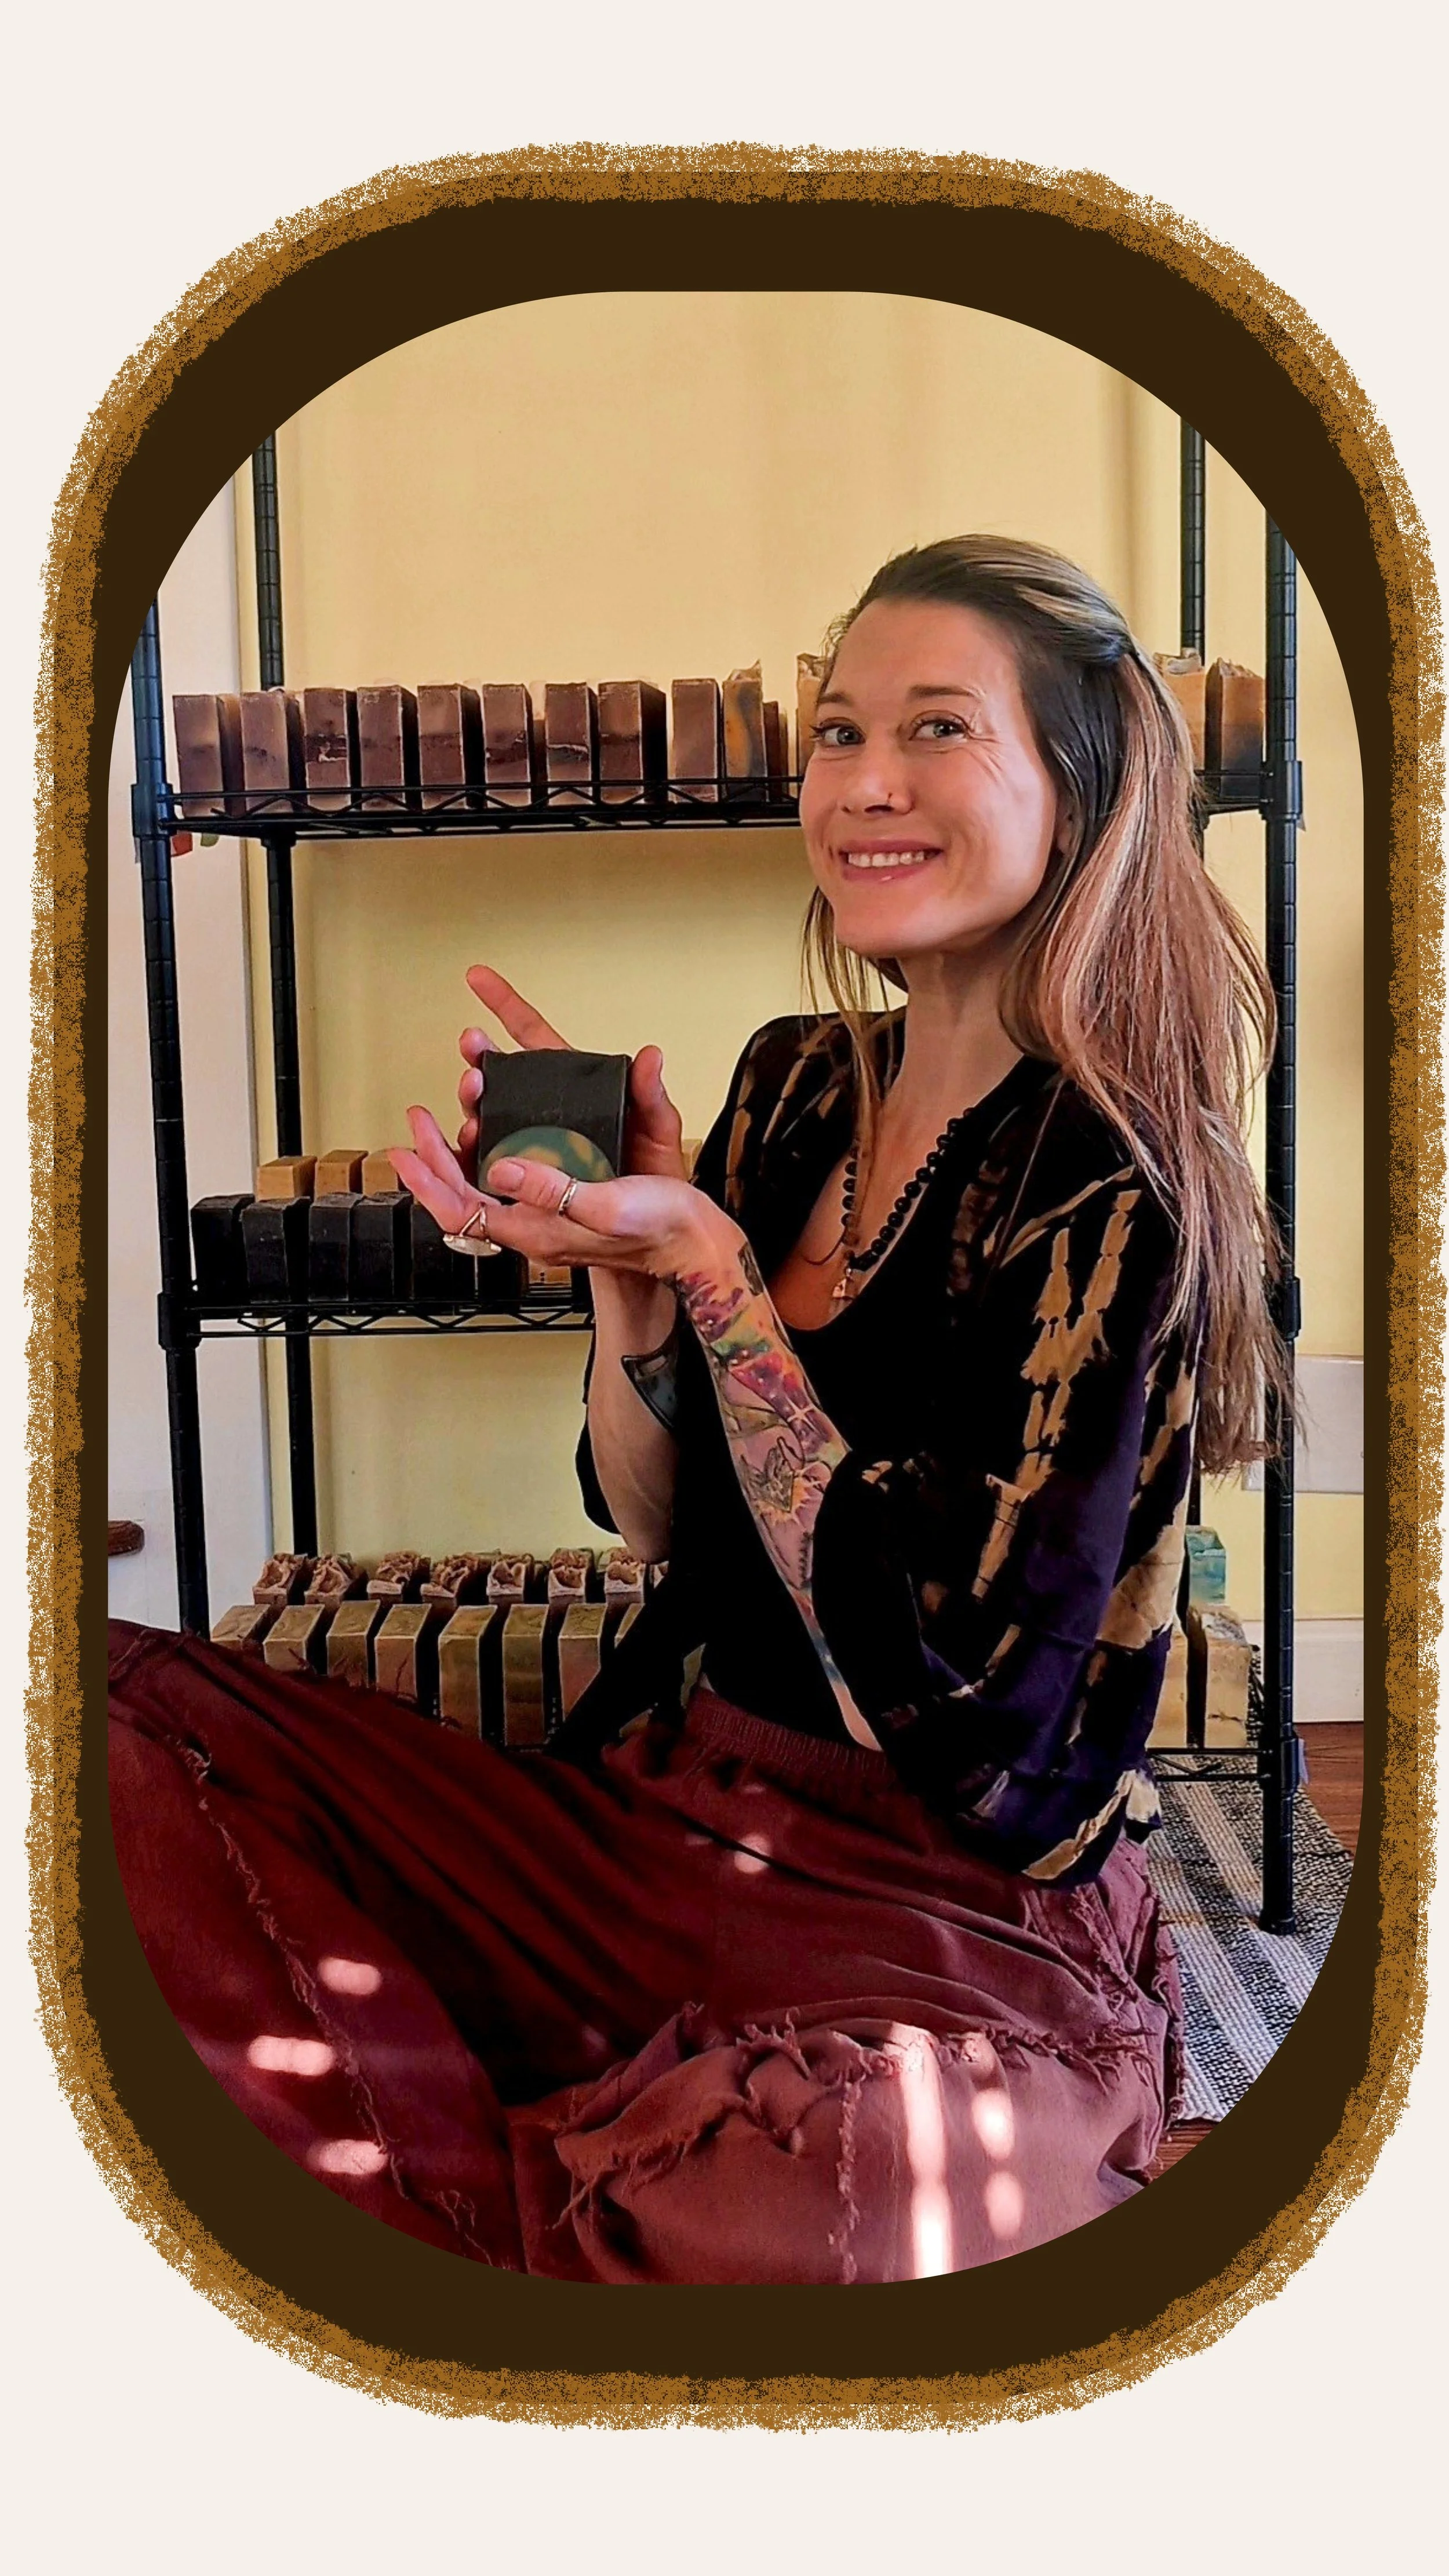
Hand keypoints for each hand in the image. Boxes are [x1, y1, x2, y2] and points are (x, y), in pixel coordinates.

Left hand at [390, 1108, 740, 1284]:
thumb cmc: (655, 1228)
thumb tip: (502, 1166)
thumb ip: (552, 1189)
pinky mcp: (569, 1187)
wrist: (692, 1240)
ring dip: (468, 1139)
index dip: (428, 1180)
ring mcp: (549, 1203)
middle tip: (422, 1115)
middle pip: (465, 1190)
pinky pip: (517, 1167)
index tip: (407, 1146)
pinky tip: (497, 1118)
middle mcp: (535, 1217)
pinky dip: (499, 1140)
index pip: (460, 1209)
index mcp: (535, 1229)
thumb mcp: (603, 1207)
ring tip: (462, 1100)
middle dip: (438, 1151)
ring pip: (489, 1175)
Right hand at [455, 963, 686, 1180]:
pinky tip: (465, 1146)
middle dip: (479, 1061)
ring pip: (491, 1118)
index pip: (535, 1038)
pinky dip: (471, 1154)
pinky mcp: (530, 1180)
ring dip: (473, 1105)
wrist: (659, 1226)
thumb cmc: (658, 1173)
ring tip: (472, 1096)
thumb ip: (650, 1092)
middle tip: (471, 1049)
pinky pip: (491, 1163)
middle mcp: (550, 1114)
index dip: (507, 1006)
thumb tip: (650, 1058)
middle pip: (502, 1078)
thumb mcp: (659, 1127)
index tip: (480, 980)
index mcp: (577, 1091)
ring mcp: (536, 1145)